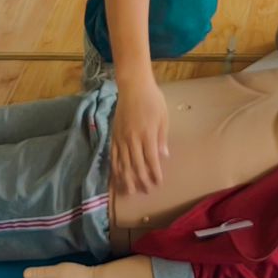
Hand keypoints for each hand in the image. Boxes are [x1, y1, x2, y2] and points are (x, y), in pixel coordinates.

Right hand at [111, 72, 168, 195]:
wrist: (133, 86)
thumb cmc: (152, 100)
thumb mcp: (163, 117)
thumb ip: (162, 138)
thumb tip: (164, 157)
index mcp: (147, 134)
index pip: (151, 160)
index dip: (154, 173)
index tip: (158, 184)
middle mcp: (132, 138)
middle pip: (136, 165)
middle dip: (141, 180)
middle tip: (146, 191)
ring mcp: (121, 137)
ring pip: (123, 163)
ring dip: (127, 178)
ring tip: (130, 191)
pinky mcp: (113, 135)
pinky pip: (113, 155)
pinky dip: (115, 167)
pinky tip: (117, 176)